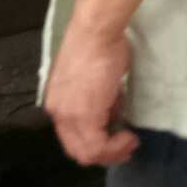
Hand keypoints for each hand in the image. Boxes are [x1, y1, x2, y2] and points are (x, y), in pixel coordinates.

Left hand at [45, 24, 138, 166]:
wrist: (96, 32)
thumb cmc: (98, 46)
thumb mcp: (93, 79)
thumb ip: (97, 99)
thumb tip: (110, 111)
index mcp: (58, 103)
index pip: (72, 138)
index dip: (95, 144)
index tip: (116, 137)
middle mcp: (58, 113)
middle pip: (78, 151)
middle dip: (105, 154)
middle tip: (125, 147)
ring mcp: (69, 116)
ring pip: (88, 153)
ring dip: (112, 152)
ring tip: (128, 141)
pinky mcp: (84, 117)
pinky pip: (99, 146)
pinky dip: (116, 146)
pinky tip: (128, 136)